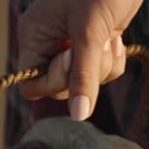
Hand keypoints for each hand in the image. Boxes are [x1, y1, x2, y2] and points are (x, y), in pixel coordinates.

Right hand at [18, 0, 143, 119]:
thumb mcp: (91, 33)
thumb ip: (84, 76)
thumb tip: (79, 115)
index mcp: (34, 36)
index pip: (32, 85)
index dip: (55, 81)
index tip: (73, 56)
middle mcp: (48, 44)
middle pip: (61, 88)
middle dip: (85, 72)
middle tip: (97, 43)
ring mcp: (71, 46)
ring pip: (85, 83)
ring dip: (103, 66)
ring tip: (108, 36)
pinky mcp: (94, 47)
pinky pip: (102, 73)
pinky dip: (113, 60)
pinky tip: (116, 38)